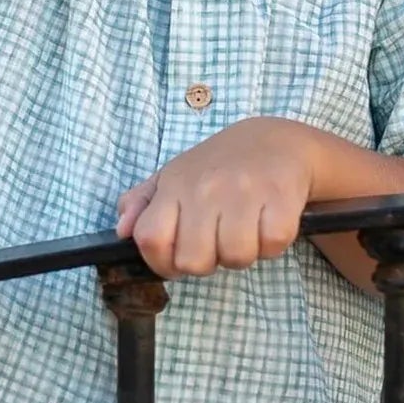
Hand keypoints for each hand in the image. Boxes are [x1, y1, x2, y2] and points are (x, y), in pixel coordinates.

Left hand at [114, 119, 316, 279]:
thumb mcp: (173, 176)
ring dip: (243, 254)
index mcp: (175, 184)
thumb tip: (122, 231)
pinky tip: (268, 223)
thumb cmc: (219, 167)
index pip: (150, 240)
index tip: (178, 258)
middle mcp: (206, 187)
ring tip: (245, 231)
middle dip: (208, 262)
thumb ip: (141, 203)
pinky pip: (272, 245)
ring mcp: (244, 190)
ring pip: (236, 257)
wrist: (276, 140)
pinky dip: (273, 244)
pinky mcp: (280, 196)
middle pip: (193, 261)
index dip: (161, 262)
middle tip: (218, 241)